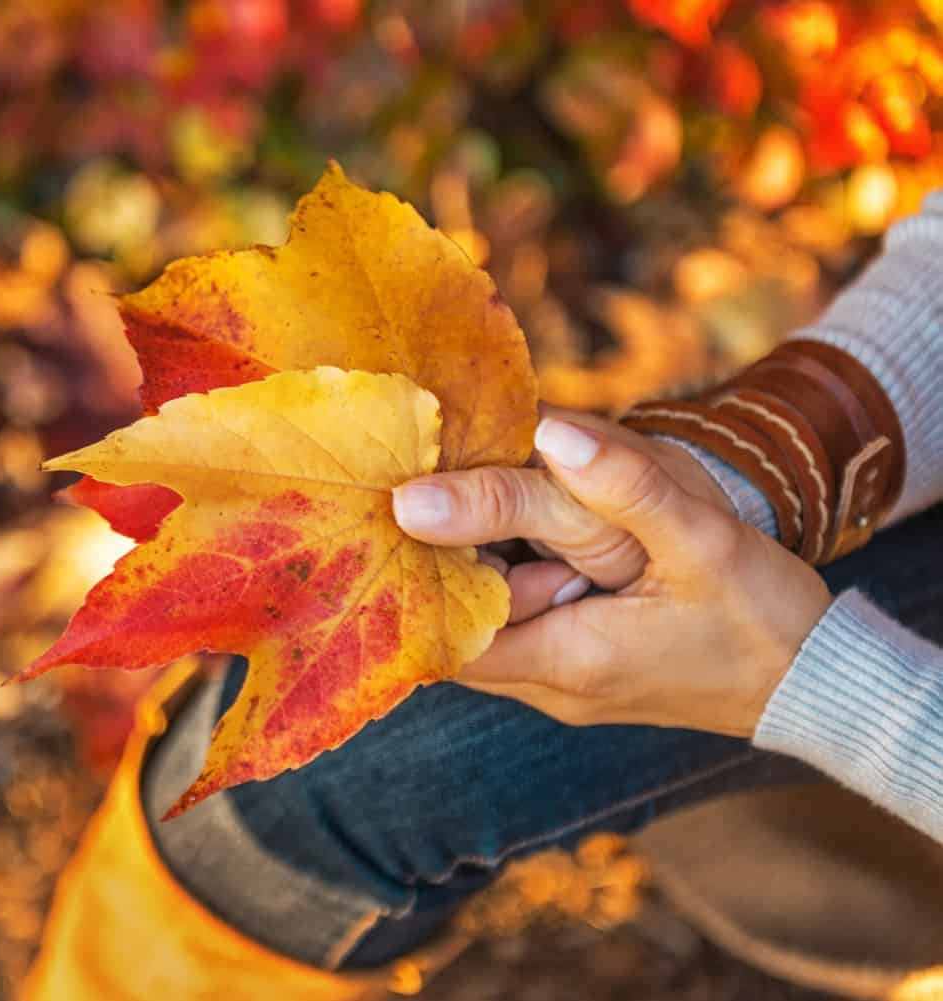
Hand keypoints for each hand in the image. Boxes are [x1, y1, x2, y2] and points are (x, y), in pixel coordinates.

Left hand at [393, 415, 832, 736]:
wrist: (818, 679)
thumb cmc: (764, 618)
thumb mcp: (699, 539)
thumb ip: (621, 486)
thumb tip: (546, 430)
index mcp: (565, 662)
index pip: (444, 630)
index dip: (421, 569)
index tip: (417, 504)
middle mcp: (551, 685)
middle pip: (456, 622)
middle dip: (450, 557)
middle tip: (456, 484)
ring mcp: (564, 681)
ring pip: (488, 620)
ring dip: (486, 563)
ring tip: (502, 497)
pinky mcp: (583, 666)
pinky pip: (521, 622)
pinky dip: (516, 576)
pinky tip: (534, 529)